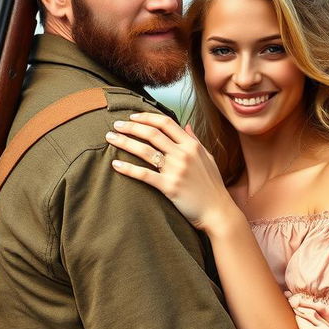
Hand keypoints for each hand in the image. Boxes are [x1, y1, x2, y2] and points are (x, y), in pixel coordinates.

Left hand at [106, 112, 238, 233]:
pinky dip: (128, 169)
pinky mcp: (169, 187)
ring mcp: (176, 170)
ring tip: (110, 138)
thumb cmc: (213, 186)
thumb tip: (186, 124)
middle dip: (131, 126)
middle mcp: (183, 154)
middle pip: (152, 133)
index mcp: (192, 145)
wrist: (218, 212)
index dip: (147, 117)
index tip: (132, 116)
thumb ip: (195, 140)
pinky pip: (144, 175)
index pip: (166, 123)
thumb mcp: (208, 158)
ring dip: (125, 142)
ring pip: (145, 150)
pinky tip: (115, 165)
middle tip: (116, 125)